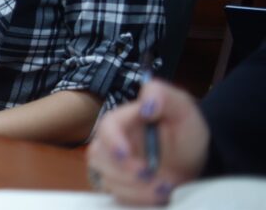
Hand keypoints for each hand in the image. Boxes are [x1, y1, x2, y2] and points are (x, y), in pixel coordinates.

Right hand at [87, 79, 209, 205]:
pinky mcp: (120, 184)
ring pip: (106, 178)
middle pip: (98, 155)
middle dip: (123, 170)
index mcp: (125, 120)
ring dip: (134, 187)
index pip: (107, 126)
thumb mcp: (182, 107)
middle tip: (150, 175)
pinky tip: (158, 193)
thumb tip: (147, 104)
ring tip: (162, 187)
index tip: (125, 153)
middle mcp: (114, 141)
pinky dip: (137, 198)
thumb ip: (163, 95)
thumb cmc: (186, 131)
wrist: (195, 160)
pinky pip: (116, 194)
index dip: (112, 141)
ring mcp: (114, 164)